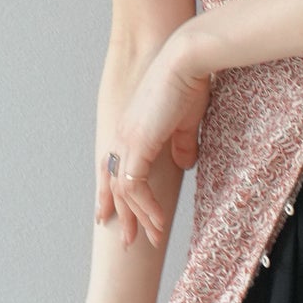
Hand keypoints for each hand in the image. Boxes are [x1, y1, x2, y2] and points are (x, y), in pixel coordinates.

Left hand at [109, 30, 210, 248]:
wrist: (186, 60)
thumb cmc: (189, 83)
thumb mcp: (185, 122)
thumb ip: (181, 145)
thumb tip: (184, 164)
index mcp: (128, 132)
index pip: (113, 170)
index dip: (114, 196)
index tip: (116, 218)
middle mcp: (120, 138)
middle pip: (114, 186)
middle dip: (124, 216)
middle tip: (131, 241)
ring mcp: (125, 142)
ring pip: (124, 192)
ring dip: (139, 218)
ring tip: (153, 237)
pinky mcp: (137, 145)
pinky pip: (135, 186)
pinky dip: (146, 206)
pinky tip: (159, 220)